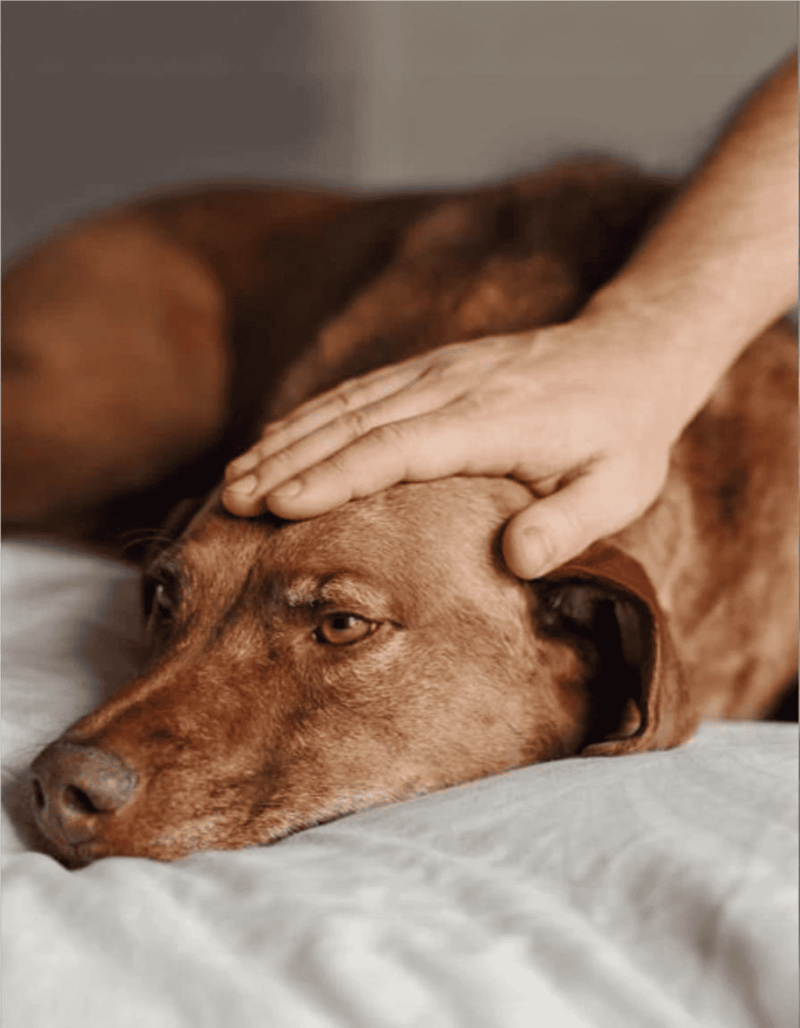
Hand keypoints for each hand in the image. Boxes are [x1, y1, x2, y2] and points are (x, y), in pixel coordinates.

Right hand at [222, 315, 687, 578]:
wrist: (628, 355)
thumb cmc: (623, 434)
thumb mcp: (620, 488)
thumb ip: (569, 524)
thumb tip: (516, 560)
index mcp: (491, 422)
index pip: (397, 448)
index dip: (334, 477)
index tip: (279, 506)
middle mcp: (451, 387)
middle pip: (353, 424)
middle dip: (287, 462)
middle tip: (231, 502)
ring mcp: (436, 371)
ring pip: (346, 404)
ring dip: (286, 440)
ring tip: (235, 479)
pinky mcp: (431, 368)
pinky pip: (359, 392)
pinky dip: (311, 417)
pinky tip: (278, 441)